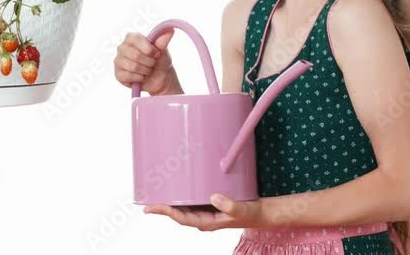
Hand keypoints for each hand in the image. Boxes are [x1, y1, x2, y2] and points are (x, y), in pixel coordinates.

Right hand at [114, 29, 179, 95]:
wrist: (159, 77)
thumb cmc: (159, 60)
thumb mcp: (163, 50)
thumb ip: (163, 40)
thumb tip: (170, 29)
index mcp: (132, 38)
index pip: (135, 39)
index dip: (148, 48)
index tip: (156, 53)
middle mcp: (122, 47)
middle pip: (135, 55)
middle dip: (149, 62)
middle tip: (153, 63)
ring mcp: (118, 61)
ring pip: (133, 67)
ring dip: (145, 70)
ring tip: (148, 69)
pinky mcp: (118, 74)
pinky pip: (128, 76)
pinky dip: (140, 78)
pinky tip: (142, 76)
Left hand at [144, 193, 266, 230]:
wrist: (262, 212)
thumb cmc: (251, 213)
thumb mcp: (241, 210)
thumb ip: (228, 205)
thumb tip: (213, 197)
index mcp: (207, 222)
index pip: (181, 217)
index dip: (165, 211)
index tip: (151, 207)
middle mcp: (204, 217)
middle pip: (178, 212)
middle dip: (162, 206)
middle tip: (146, 197)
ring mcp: (207, 211)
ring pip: (184, 206)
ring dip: (171, 200)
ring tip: (157, 191)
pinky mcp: (211, 203)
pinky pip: (192, 200)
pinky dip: (183, 194)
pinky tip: (178, 186)